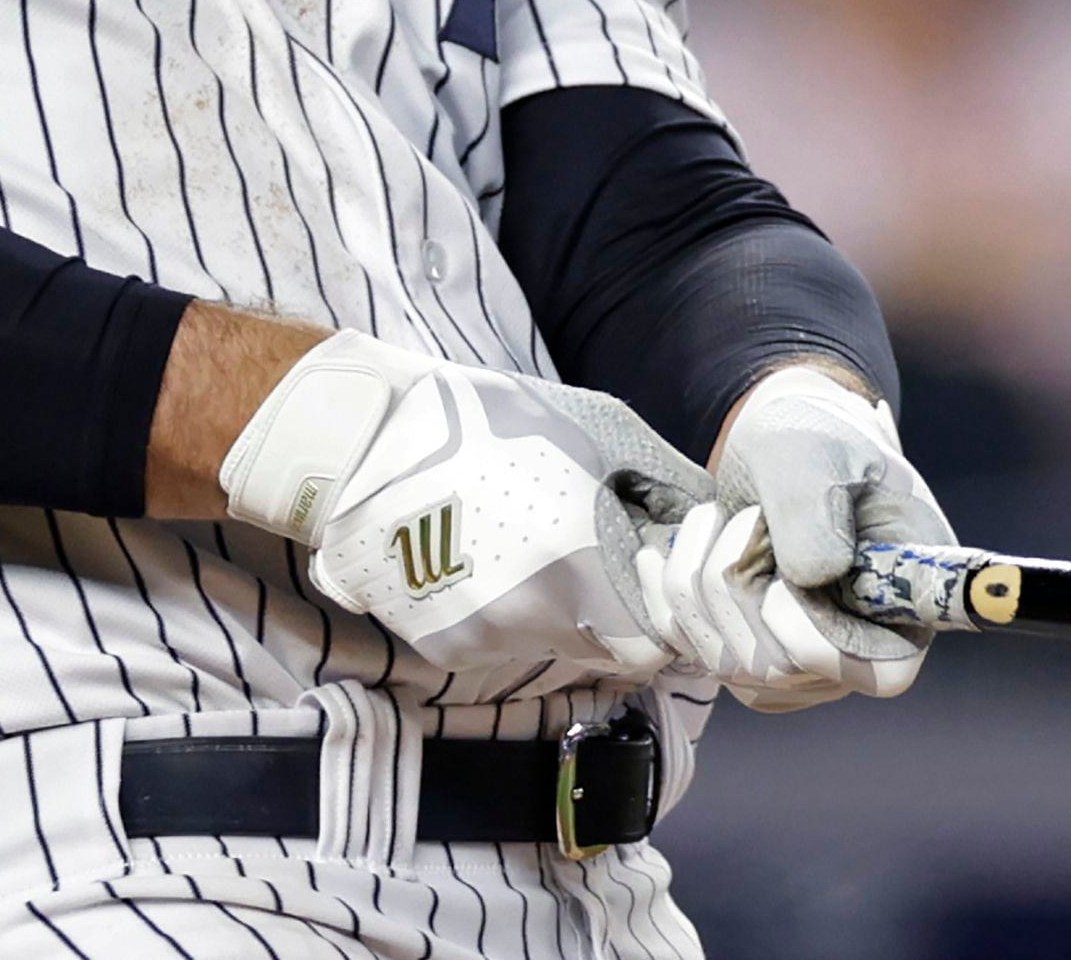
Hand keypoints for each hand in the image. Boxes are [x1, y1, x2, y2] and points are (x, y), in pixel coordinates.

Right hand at [219, 333, 710, 676]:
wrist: (362, 442)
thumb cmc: (490, 420)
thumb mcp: (598, 428)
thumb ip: (663, 483)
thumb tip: (708, 517)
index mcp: (581, 563)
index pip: (656, 645)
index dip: (663, 615)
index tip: (654, 579)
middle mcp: (534, 618)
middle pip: (607, 651)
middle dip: (618, 614)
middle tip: (601, 555)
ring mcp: (482, 640)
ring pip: (553, 647)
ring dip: (562, 612)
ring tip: (535, 545)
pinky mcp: (440, 646)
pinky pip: (500, 642)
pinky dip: (508, 612)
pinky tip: (487, 557)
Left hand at [643, 364, 951, 711]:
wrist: (785, 447)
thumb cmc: (821, 442)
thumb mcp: (820, 452)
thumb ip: (816, 507)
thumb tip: (811, 577)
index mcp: (908, 605)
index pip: (880, 673)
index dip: (817, 637)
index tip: (786, 576)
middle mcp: (859, 653)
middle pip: (778, 666)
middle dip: (739, 580)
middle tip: (747, 515)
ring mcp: (799, 667)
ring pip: (724, 660)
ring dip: (700, 576)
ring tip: (720, 517)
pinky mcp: (745, 657)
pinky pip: (686, 649)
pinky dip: (666, 591)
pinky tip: (669, 549)